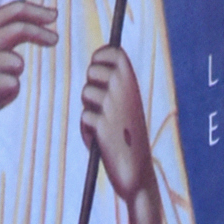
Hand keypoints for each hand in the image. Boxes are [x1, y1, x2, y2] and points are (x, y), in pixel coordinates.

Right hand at [0, 0, 61, 152]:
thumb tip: (19, 27)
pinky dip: (8, 96)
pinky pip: (14, 85)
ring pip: (17, 63)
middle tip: (55, 38)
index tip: (52, 16)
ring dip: (11, 78)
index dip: (33, 11)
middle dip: (40, 31)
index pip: (7, 11)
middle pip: (19, 27)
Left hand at [77, 43, 156, 214]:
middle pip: (94, 70)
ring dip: (90, 109)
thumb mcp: (128, 106)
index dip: (101, 56)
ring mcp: (114, 108)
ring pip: (87, 93)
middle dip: (91, 83)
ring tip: (103, 124)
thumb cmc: (129, 136)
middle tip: (100, 101)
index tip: (99, 69)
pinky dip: (88, 130)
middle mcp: (126, 91)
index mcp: (134, 84)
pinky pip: (85, 118)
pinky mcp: (103, 126)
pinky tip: (101, 140)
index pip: (113, 52)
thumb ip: (115, 87)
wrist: (138, 171)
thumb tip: (96, 66)